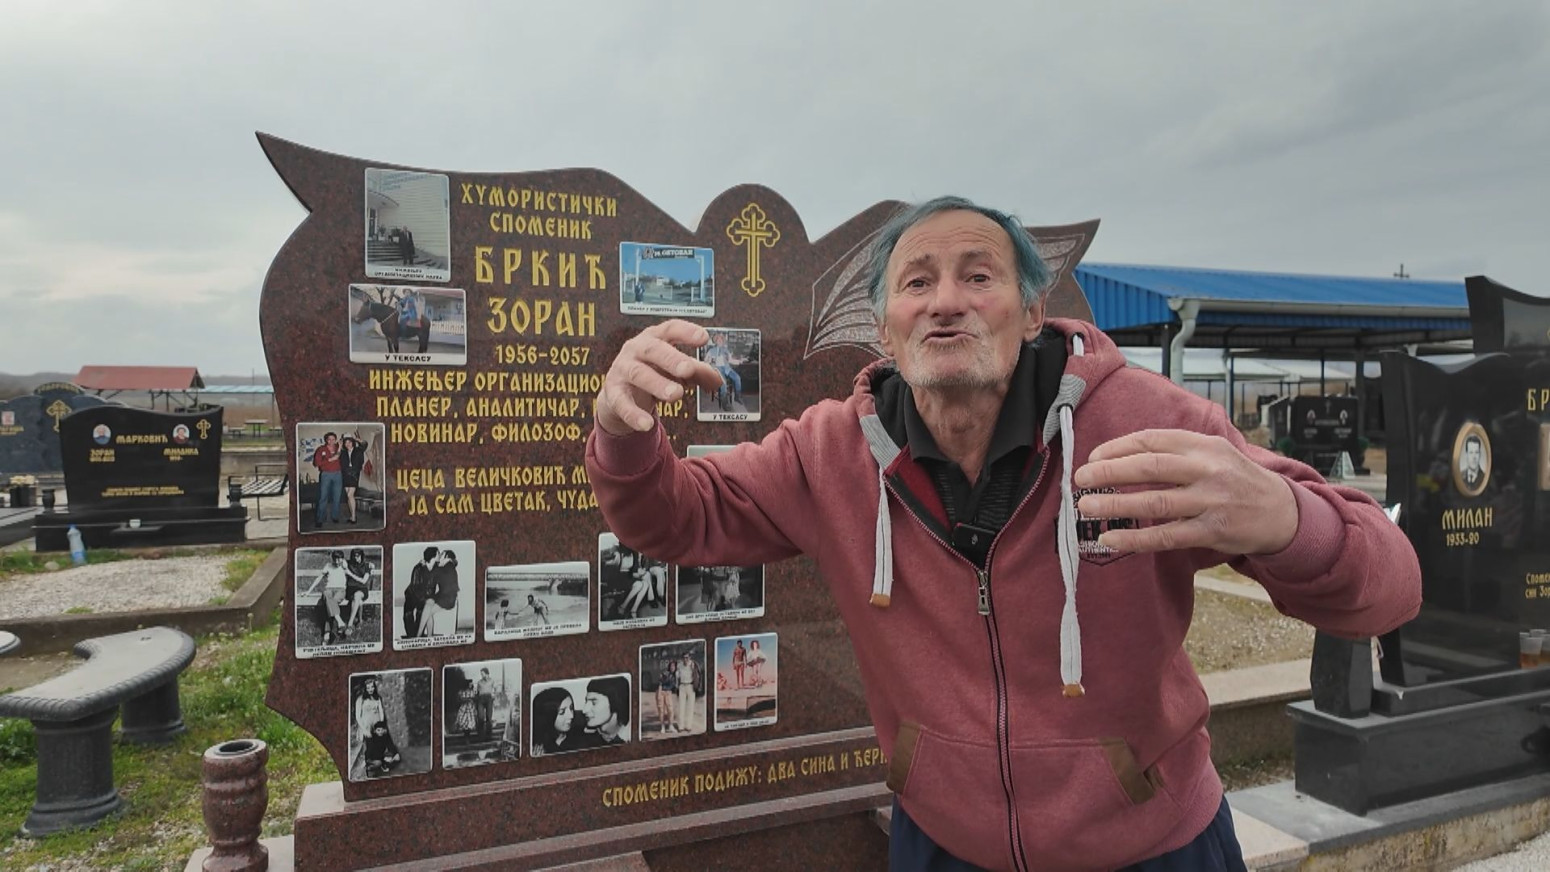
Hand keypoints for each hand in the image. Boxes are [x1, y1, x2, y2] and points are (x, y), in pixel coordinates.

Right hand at [594, 319, 724, 434]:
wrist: (619, 391)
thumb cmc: (651, 371)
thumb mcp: (675, 369)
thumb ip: (698, 372)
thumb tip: (717, 380)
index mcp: (654, 338)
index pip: (670, 329)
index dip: (686, 332)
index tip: (703, 338)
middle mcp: (636, 349)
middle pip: (653, 349)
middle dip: (671, 358)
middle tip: (689, 369)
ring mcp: (622, 369)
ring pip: (638, 374)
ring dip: (657, 383)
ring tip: (676, 394)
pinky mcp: (613, 392)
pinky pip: (622, 403)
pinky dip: (634, 414)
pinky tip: (647, 423)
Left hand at [1072, 429, 1298, 554]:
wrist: (1282, 511)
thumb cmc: (1236, 479)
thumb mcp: (1213, 452)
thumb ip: (1174, 450)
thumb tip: (1120, 455)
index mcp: (1203, 445)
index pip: (1152, 440)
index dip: (1118, 447)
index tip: (1093, 457)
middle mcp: (1207, 470)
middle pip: (1150, 467)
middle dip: (1110, 472)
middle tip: (1081, 479)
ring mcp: (1210, 502)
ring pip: (1155, 502)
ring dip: (1116, 504)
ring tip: (1086, 506)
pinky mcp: (1211, 531)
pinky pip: (1166, 536)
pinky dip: (1135, 537)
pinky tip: (1110, 537)